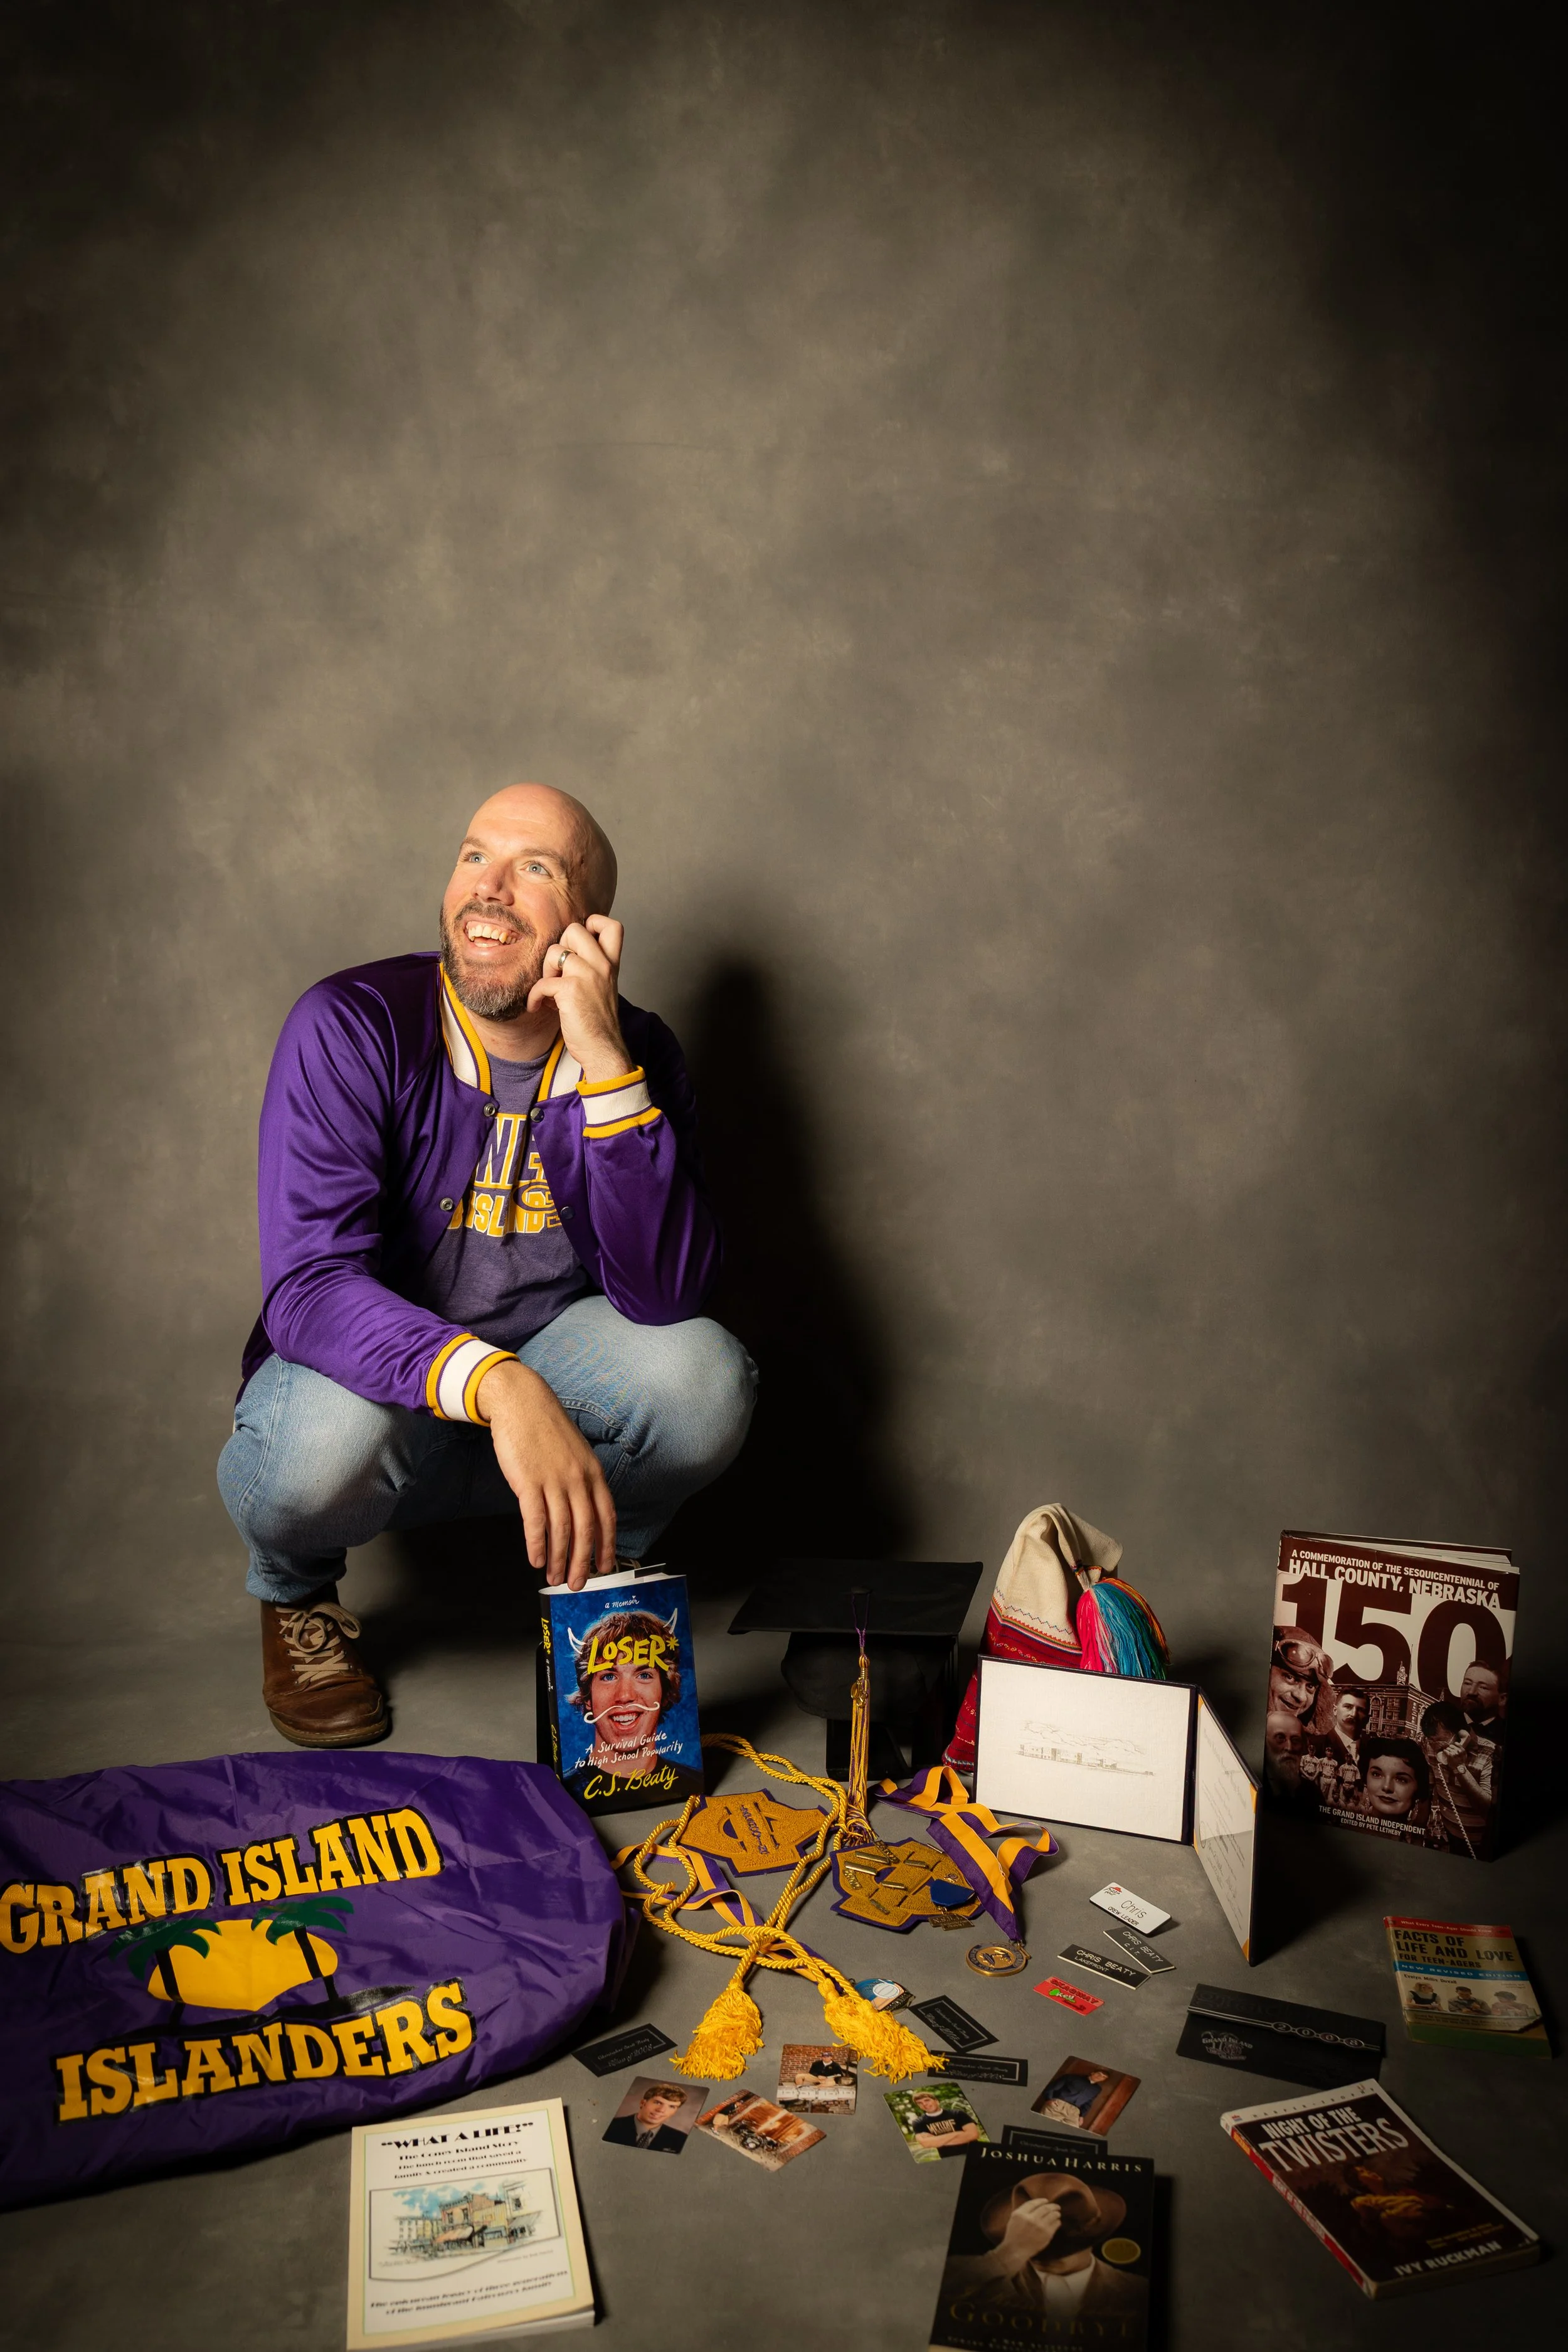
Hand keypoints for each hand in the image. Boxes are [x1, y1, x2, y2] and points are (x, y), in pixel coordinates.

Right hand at [475, 1358, 616, 1586]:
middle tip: (576, 1583)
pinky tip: (535, 1559)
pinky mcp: (529, 1481)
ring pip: (561, 1529)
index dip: (607, 1545)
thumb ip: (581, 1480)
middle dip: (582, 1561)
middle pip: (585, 1529)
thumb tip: (582, 1511)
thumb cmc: (546, 1428)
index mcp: (593, 1472)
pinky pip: (536, 1520)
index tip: (605, 1567)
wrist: (521, 1401)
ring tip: (553, 1577)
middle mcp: (578, 1479)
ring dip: (557, 1558)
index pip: (606, 1516)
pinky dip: (536, 1544)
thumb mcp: (576, 1452)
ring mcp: (554, 1480)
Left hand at [527, 914, 632, 1082]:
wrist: (603, 1050)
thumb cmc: (598, 1024)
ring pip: (555, 951)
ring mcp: (587, 976)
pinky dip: (534, 996)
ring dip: (545, 972)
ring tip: (550, 992)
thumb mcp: (602, 988)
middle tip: (559, 971)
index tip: (579, 944)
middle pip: (575, 929)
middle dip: (560, 947)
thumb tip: (563, 955)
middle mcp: (602, 965)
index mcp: (611, 964)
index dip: (592, 923)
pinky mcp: (570, 990)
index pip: (611, 925)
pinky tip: (538, 1007)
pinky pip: (541, 982)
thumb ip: (591, 968)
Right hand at [996, 2199, 1063, 2267]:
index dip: (1042, 2200)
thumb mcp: (1014, 2218)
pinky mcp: (1047, 2235)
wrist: (1016, 2250)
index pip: (1034, 2203)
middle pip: (1045, 2208)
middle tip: (1056, 2206)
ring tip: (1058, 2213)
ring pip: (1052, 2215)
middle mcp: (1031, 2219)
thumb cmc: (1014, 2234)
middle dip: (1052, 2206)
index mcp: (1021, 2214)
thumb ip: (1024, 2210)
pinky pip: (1055, 2225)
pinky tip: (1057, 2222)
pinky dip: (1057, 2222)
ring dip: (1056, 2213)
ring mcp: (1040, 2227)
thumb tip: (1037, 2204)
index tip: (1046, 2200)